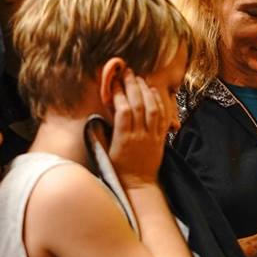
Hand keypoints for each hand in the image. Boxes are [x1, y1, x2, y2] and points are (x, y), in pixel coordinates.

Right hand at [108, 69, 167, 188]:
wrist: (138, 184)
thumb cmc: (118, 170)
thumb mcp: (105, 153)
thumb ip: (101, 134)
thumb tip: (94, 117)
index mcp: (123, 138)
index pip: (123, 110)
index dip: (118, 94)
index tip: (113, 82)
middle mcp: (139, 135)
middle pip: (138, 105)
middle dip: (132, 86)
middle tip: (127, 72)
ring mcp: (152, 136)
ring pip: (152, 108)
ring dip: (145, 91)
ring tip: (139, 78)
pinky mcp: (161, 138)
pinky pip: (162, 117)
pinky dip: (158, 102)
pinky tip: (152, 91)